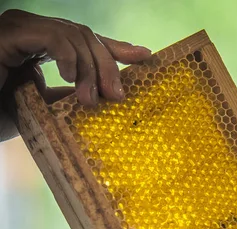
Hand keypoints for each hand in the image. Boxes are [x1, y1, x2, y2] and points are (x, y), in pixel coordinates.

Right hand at [0, 9, 151, 139]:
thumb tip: (103, 96)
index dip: (115, 48)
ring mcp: (21, 27)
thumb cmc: (2, 114)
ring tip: (92, 99)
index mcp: (42, 45)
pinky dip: (68, 57)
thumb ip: (69, 96)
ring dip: (90, 68)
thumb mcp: (46, 107)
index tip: (144, 57)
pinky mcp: (11, 32)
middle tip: (118, 95)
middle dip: (107, 65)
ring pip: (74, 34)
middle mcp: (33, 31)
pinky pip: (52, 36)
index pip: (85, 41)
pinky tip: (72, 79)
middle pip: (85, 36)